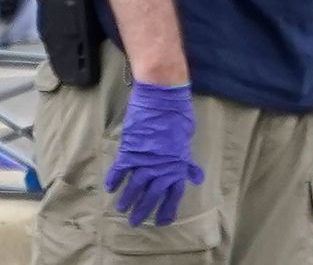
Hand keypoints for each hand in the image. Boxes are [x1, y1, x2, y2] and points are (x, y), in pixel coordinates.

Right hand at [104, 81, 204, 226]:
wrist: (162, 98)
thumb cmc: (180, 115)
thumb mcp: (187, 139)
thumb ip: (186, 161)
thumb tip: (193, 176)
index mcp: (177, 165)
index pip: (174, 193)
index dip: (168, 208)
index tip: (163, 221)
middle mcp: (161, 168)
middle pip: (152, 195)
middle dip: (144, 210)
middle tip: (137, 222)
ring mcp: (144, 161)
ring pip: (134, 187)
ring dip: (128, 200)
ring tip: (123, 210)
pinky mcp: (129, 152)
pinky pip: (119, 171)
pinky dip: (114, 180)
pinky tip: (110, 189)